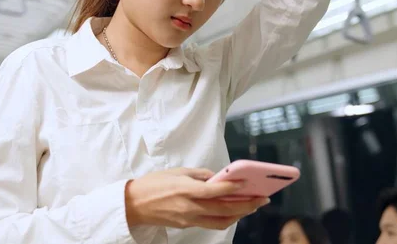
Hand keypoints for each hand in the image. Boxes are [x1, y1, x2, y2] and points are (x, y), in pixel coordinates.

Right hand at [125, 167, 269, 229]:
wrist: (133, 204)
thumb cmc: (154, 183)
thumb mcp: (178, 171)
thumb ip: (200, 175)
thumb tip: (219, 177)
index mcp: (186, 189)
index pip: (216, 190)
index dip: (234, 187)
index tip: (250, 182)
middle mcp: (190, 207)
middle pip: (224, 209)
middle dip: (247, 204)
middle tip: (262, 198)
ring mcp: (189, 219)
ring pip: (222, 220)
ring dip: (240, 214)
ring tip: (253, 205)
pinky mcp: (187, 225)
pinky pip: (212, 223)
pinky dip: (226, 218)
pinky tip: (235, 211)